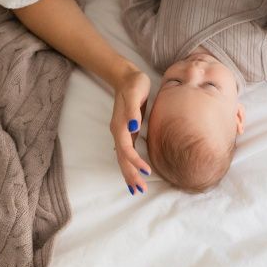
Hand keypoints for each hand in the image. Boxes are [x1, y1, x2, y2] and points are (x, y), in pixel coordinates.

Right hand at [109, 67, 151, 193]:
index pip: (127, 150)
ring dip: (129, 174)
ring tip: (137, 189)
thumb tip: (134, 127)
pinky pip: (126, 153)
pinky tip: (135, 173)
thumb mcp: (135, 91)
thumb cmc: (134, 83)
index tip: (147, 172)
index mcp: (120, 125)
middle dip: (130, 175)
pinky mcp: (127, 132)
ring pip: (123, 159)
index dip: (136, 162)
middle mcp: (118, 132)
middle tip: (140, 191)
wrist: (126, 76)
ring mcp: (121, 133)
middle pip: (122, 159)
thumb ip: (132, 110)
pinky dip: (130, 165)